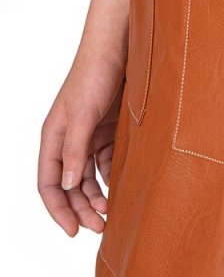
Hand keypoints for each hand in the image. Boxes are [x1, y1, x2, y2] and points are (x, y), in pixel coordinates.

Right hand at [38, 53, 125, 236]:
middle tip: (100, 227)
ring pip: (90, 176)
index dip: (59, 209)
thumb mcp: (82, 115)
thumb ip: (75, 151)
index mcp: (53, 137)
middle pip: (71, 185)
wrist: (119, 46)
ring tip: (112, 212)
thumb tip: (69, 186)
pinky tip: (122, 186)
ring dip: (98, 196)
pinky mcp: (110, 128)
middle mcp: (69, 139)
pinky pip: (108, 161)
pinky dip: (112, 176)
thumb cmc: (94, 74)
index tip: (74, 229)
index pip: (49, 183)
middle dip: (82, 208)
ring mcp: (90, 134)